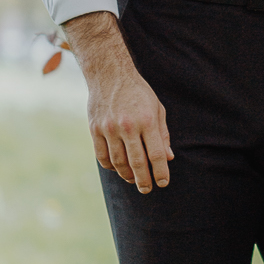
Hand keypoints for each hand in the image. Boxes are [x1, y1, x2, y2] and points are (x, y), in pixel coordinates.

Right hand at [63, 10, 172, 192]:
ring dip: (127, 175)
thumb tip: (168, 157)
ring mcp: (109, 128)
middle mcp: (128, 126)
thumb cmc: (138, 92)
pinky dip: (110, 166)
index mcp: (147, 120)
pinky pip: (102, 156)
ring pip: (118, 162)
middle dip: (144, 180)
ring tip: (133, 180)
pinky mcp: (95, 129)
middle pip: (138, 162)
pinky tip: (118, 168)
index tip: (163, 182)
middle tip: (147, 189)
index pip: (157, 154)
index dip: (161, 172)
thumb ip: (163, 134)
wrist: (109, 74)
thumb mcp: (157, 108)